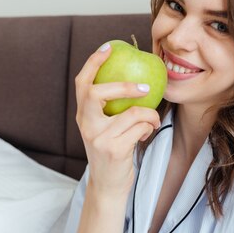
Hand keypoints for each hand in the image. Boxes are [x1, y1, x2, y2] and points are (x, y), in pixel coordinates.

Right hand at [74, 43, 160, 197]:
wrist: (108, 186)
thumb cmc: (113, 152)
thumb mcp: (104, 129)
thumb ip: (110, 109)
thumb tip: (135, 78)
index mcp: (83, 116)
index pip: (82, 83)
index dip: (93, 62)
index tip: (108, 47)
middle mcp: (86, 125)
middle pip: (97, 92)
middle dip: (123, 86)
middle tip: (143, 87)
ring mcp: (99, 138)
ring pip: (132, 113)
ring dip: (149, 115)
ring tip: (151, 120)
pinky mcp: (114, 149)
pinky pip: (140, 128)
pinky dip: (149, 128)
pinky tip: (146, 133)